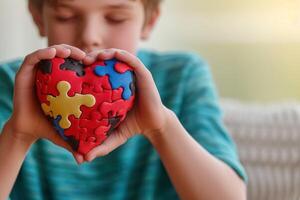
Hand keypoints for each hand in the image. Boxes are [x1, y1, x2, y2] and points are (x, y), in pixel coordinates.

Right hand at [7, 44, 85, 162]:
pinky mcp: (24, 73)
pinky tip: (53, 53)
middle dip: (76, 53)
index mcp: (65, 83)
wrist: (28, 130)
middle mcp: (52, 75)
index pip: (77, 66)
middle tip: (87, 57)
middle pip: (65, 56)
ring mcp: (38, 72)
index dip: (87, 62)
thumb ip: (77, 141)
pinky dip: (43, 53)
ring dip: (61, 49)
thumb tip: (85, 160)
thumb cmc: (50, 126)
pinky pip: (33, 58)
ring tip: (71, 53)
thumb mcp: (68, 130)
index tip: (97, 64)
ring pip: (51, 54)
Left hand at [82, 49, 171, 161]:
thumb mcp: (113, 135)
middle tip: (80, 61)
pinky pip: (132, 60)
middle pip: (105, 61)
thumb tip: (83, 160)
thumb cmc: (132, 126)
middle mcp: (122, 77)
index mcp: (113, 87)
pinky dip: (121, 55)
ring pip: (117, 57)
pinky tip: (111, 55)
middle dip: (92, 58)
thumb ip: (100, 145)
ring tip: (93, 57)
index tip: (72, 71)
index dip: (85, 69)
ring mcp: (133, 74)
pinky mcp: (143, 74)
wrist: (153, 125)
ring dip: (104, 53)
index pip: (97, 73)